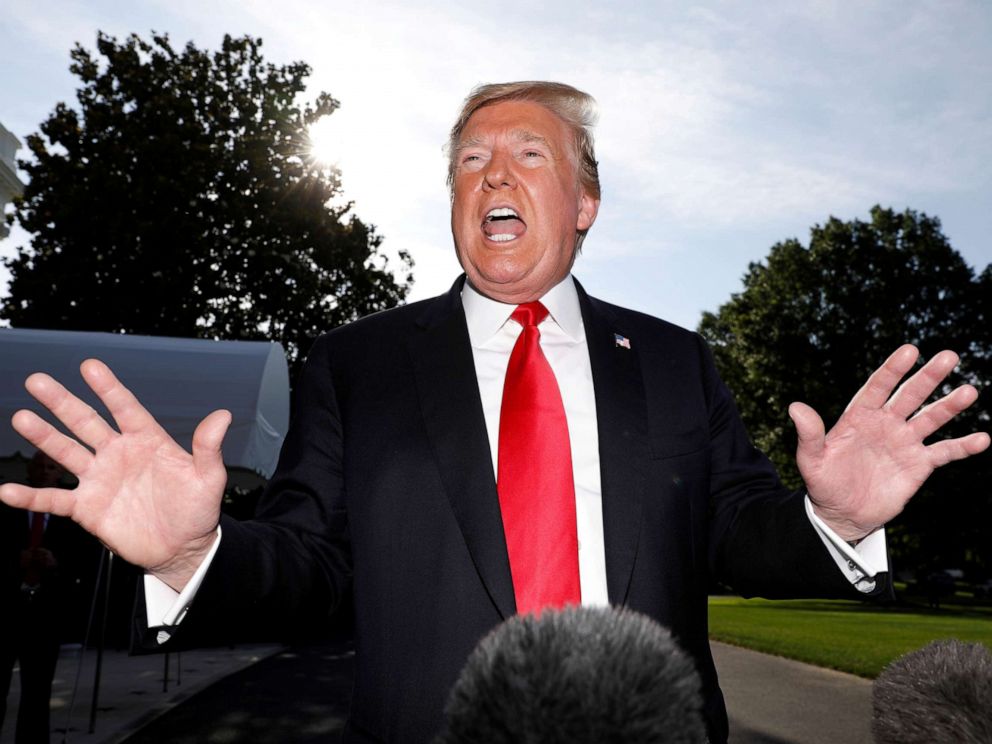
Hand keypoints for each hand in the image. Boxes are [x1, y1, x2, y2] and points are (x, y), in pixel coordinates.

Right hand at [0, 359, 230, 590]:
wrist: (183, 548)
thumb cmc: (197, 510)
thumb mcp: (208, 478)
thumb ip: (208, 447)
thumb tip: (223, 415)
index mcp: (147, 441)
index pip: (124, 408)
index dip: (108, 388)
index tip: (89, 365)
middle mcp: (118, 454)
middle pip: (86, 422)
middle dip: (62, 402)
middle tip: (37, 380)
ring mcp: (100, 479)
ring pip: (66, 453)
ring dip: (43, 437)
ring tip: (22, 417)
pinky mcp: (87, 508)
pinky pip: (54, 499)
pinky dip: (30, 496)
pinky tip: (7, 491)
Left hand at [789, 345, 989, 541]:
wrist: (843, 513)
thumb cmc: (824, 483)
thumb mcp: (811, 460)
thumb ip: (808, 434)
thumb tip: (794, 407)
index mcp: (860, 416)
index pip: (878, 387)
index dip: (893, 369)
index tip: (910, 350)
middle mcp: (886, 424)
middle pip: (910, 395)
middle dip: (928, 377)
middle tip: (949, 356)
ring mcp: (904, 442)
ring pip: (931, 418)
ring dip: (950, 405)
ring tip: (969, 391)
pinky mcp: (919, 464)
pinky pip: (945, 452)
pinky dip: (964, 446)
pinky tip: (983, 438)